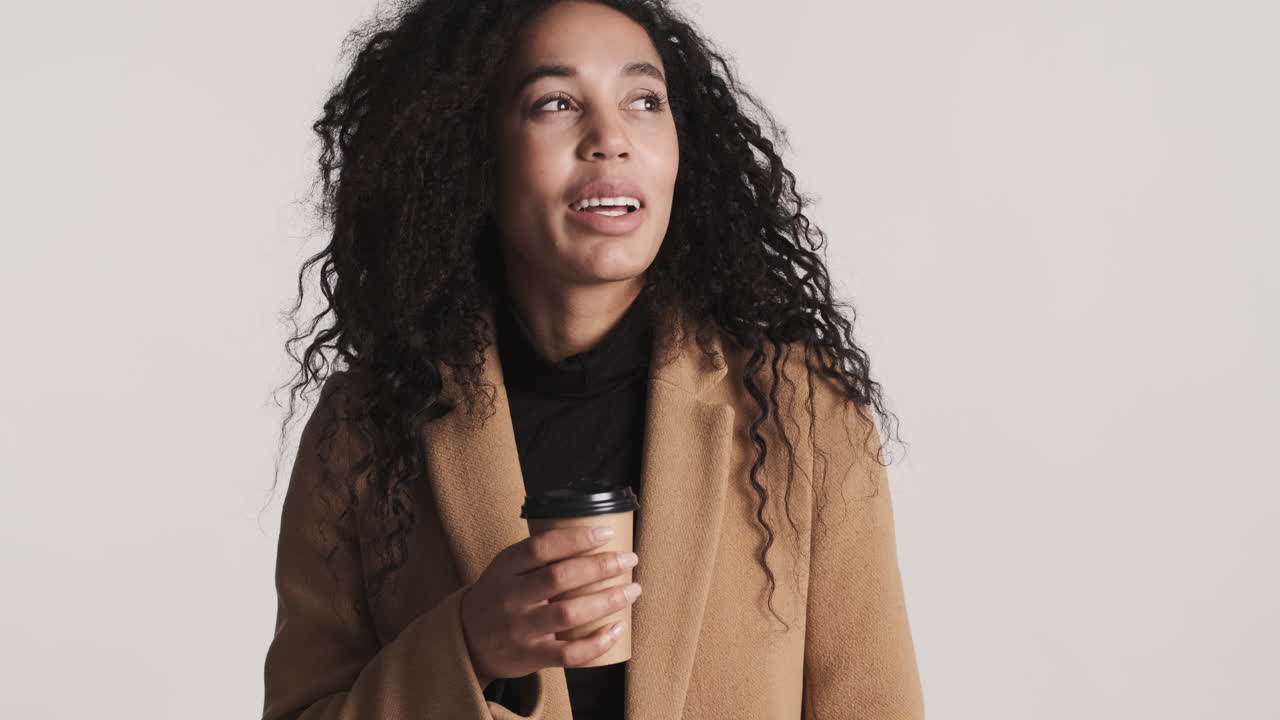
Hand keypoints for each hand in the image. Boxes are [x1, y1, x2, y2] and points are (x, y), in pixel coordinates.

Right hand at [460, 525, 641, 683]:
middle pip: (559, 578)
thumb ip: (537, 556)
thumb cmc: (497, 597)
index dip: (576, 538)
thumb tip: (590, 535)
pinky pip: (569, 654)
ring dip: (607, 601)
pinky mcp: (530, 657)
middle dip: (601, 566)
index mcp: (505, 568)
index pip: (541, 547)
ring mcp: (520, 629)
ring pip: (568, 614)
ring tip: (632, 590)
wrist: (465, 642)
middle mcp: (511, 598)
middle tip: (629, 559)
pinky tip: (616, 630)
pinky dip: (597, 643)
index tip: (606, 533)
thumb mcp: (504, 569)